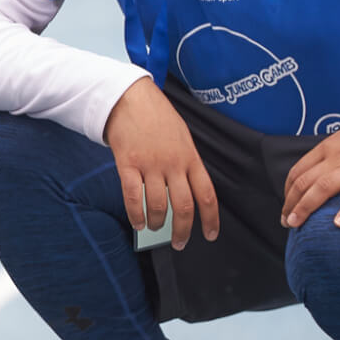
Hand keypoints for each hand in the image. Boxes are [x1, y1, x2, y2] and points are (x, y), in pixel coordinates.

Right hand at [102, 78, 219, 248]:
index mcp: (190, 158)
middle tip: (179, 243)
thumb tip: (185, 190)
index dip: (210, 219)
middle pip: (184, 206)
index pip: (207, 195)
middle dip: (182, 230)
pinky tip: (138, 223)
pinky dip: (136, 215)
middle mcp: (173, 164)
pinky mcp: (128, 164)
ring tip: (154, 229)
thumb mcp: (182, 137)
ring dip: (158, 223)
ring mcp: (151, 164)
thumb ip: (185, 163)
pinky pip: (134, 197)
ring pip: (158, 205)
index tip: (210, 235)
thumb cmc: (156, 116)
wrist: (130, 97)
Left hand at [280, 121, 339, 228]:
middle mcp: (338, 156)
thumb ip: (332, 152)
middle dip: (291, 203)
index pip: (299, 170)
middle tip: (287, 222)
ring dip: (306, 207)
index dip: (288, 190)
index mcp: (329, 147)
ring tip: (297, 224)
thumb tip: (317, 169)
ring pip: (323, 187)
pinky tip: (339, 224)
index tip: (287, 205)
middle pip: (305, 182)